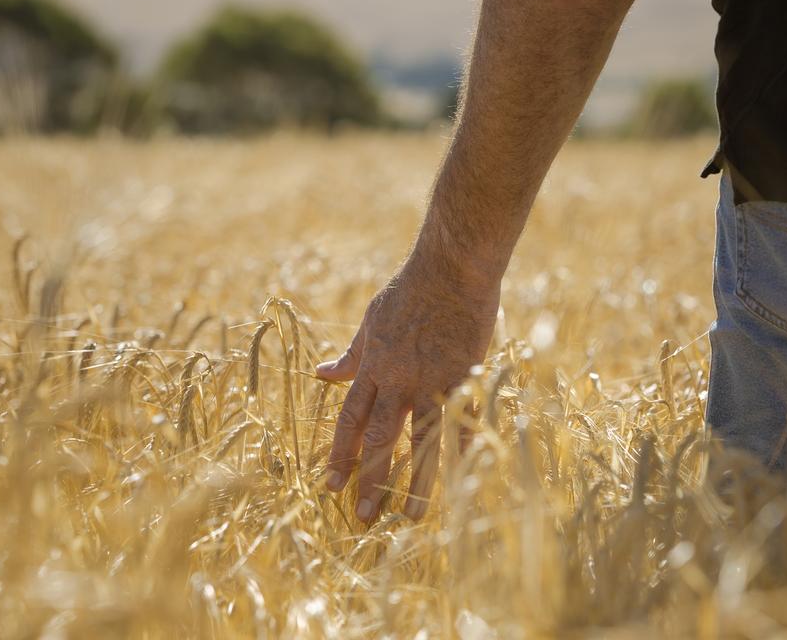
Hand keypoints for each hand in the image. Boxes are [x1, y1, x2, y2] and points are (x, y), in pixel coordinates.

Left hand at [315, 252, 498, 521]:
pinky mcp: (465, 376)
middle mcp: (399, 380)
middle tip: (363, 517)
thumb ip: (351, 354)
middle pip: (382, 438)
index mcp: (374, 366)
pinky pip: (463, 421)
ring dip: (417, 482)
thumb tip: (321, 373)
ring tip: (412, 518)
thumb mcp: (370, 320)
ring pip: (422, 440)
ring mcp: (434, 380)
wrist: (451, 269)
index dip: (340, 454)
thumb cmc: (409, 291)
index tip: (330, 486)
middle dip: (371, 479)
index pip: (350, 420)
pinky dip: (464, 450)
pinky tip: (463, 480)